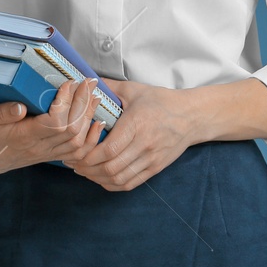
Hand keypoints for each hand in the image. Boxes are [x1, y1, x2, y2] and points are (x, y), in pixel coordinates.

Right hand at [0, 79, 105, 175]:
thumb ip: (0, 113)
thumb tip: (20, 107)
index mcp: (23, 137)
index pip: (54, 123)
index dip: (66, 103)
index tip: (68, 83)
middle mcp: (38, 147)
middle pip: (72, 131)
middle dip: (84, 104)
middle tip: (89, 82)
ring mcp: (46, 153)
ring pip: (78, 142)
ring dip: (89, 118)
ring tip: (95, 96)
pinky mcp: (50, 155)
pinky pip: (77, 152)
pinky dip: (91, 136)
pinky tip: (96, 121)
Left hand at [68, 80, 199, 191]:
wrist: (191, 116)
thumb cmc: (160, 101)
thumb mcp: (134, 89)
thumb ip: (108, 87)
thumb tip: (84, 81)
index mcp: (137, 124)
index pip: (110, 149)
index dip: (90, 156)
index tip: (76, 154)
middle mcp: (145, 144)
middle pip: (112, 167)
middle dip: (89, 169)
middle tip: (75, 164)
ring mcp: (151, 159)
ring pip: (120, 178)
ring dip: (98, 178)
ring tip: (85, 172)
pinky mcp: (156, 168)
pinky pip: (131, 184)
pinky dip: (113, 184)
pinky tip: (102, 178)